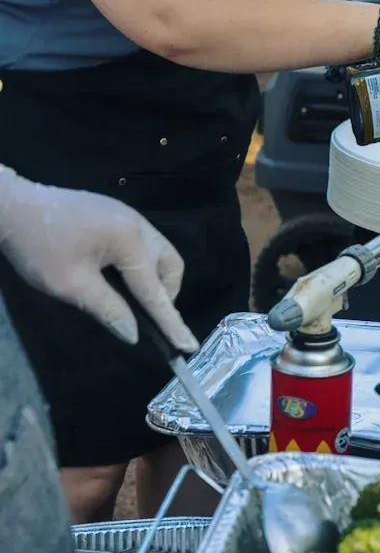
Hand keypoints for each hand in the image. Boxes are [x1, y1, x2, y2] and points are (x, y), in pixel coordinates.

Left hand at [0, 172, 196, 351]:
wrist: (14, 206)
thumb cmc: (40, 247)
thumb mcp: (70, 285)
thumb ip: (108, 309)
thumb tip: (133, 333)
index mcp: (129, 240)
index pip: (155, 290)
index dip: (170, 321)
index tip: (188, 346)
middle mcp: (139, 224)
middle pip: (171, 264)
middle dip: (166, 293)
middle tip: (146, 315)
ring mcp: (129, 216)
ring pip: (160, 252)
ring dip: (155, 279)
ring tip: (132, 299)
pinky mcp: (117, 214)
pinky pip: (144, 243)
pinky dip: (142, 265)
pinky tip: (119, 277)